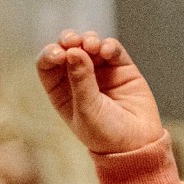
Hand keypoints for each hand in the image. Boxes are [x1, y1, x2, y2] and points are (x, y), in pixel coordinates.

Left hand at [37, 31, 163, 155]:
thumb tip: (72, 51)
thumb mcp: (86, 110)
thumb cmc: (105, 134)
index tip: (59, 54)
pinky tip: (107, 50)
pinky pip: (113, 49)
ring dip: (89, 40)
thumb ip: (80, 80)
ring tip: (93, 46)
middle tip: (73, 41)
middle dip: (68, 40)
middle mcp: (78, 78)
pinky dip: (109, 45)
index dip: (50, 54)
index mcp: (60, 92)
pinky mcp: (121, 68)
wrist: (136, 144)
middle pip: (67, 49)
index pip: (47, 66)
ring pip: (90, 45)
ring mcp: (100, 71)